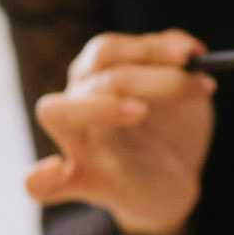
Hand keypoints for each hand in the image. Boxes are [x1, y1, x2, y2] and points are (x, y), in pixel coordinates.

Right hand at [26, 30, 216, 234]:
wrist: (177, 182)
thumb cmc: (172, 130)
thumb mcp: (186, 93)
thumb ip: (181, 63)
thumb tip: (187, 48)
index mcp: (98, 76)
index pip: (108, 50)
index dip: (151, 48)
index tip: (193, 56)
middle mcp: (80, 102)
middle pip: (92, 74)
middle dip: (145, 74)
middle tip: (193, 84)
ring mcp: (77, 144)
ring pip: (55, 112)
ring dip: (100, 106)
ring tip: (140, 112)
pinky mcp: (84, 183)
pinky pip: (39, 187)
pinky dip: (39, 178)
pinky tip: (55, 168)